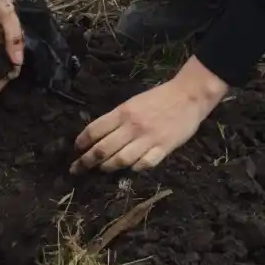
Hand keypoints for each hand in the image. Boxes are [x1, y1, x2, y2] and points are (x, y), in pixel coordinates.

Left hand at [70, 57, 228, 173]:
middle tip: (77, 168)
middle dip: (87, 161)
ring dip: (108, 167)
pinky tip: (130, 169)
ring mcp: (148, 139)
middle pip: (103, 148)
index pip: (95, 129)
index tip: (76, 149)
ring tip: (101, 169)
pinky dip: (134, 168)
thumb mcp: (133, 102)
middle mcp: (132, 126)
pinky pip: (144, 164)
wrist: (188, 95)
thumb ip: (118, 118)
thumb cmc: (159, 97)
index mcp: (123, 112)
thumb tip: (99, 135)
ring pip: (121, 160)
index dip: (82, 141)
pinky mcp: (164, 148)